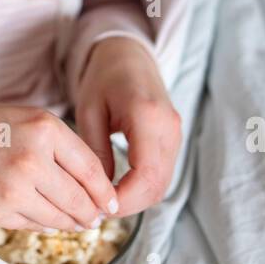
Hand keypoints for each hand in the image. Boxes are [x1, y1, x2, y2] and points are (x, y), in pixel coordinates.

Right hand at [0, 93, 118, 231]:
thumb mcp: (27, 121)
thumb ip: (62, 150)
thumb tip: (95, 194)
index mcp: (44, 128)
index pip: (92, 169)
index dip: (105, 191)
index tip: (111, 202)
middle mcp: (31, 158)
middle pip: (79, 200)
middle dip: (91, 213)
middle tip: (95, 217)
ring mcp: (13, 188)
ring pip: (59, 218)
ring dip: (71, 223)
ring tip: (75, 220)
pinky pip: (33, 225)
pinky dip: (43, 224)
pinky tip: (43, 217)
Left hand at [72, 36, 180, 218]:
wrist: (128, 54)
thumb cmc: (103, 77)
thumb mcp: (89, 111)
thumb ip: (95, 152)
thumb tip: (99, 194)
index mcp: (148, 117)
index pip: (145, 177)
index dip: (123, 201)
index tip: (96, 207)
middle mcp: (169, 128)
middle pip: (158, 186)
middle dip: (128, 205)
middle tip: (96, 209)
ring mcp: (175, 134)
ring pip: (163, 184)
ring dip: (136, 198)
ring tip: (103, 199)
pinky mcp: (173, 138)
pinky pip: (162, 173)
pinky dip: (142, 187)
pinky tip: (118, 187)